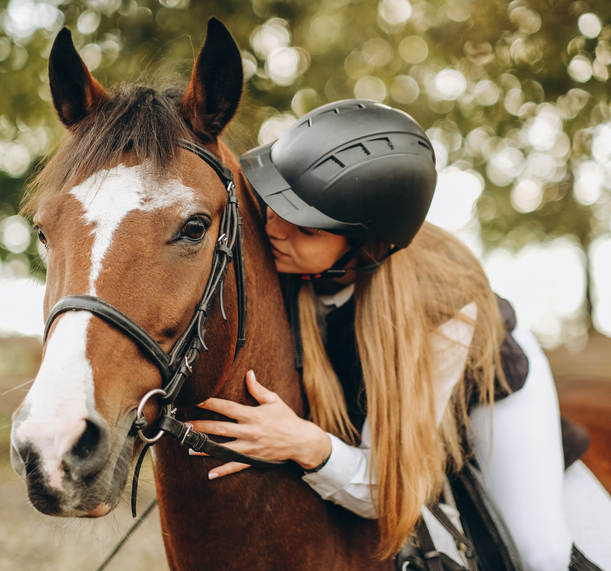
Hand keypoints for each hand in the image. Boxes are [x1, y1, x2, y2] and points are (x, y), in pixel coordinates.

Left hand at [188, 370, 330, 478]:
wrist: (301, 441)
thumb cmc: (287, 419)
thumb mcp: (274, 401)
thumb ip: (258, 389)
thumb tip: (248, 374)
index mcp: (253, 415)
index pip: (227, 408)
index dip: (211, 403)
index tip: (197, 400)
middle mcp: (249, 431)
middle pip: (220, 428)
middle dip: (201, 427)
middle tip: (186, 426)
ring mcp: (250, 447)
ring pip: (223, 448)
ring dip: (206, 448)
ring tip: (190, 447)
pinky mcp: (253, 459)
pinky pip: (235, 465)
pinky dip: (223, 470)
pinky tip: (210, 473)